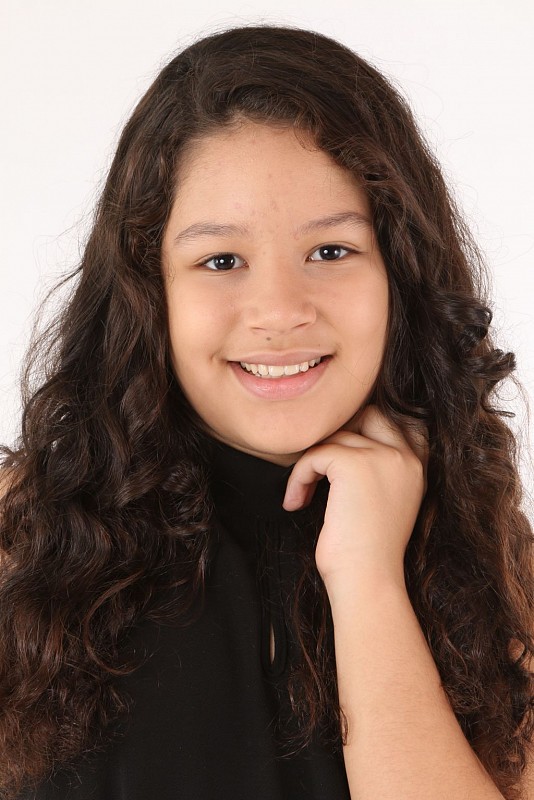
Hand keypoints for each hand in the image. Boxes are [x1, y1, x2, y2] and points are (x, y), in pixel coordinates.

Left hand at [283, 405, 426, 595]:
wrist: (368, 582)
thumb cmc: (367, 553)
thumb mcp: (384, 501)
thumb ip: (377, 467)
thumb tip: (342, 437)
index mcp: (416, 466)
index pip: (399, 420)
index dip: (365, 427)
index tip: (339, 457)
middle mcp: (404, 457)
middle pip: (366, 415)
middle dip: (338, 436)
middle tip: (319, 469)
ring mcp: (382, 457)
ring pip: (333, 438)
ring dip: (311, 463)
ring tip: (302, 494)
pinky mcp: (353, 465)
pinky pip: (314, 455)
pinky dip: (299, 477)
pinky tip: (296, 503)